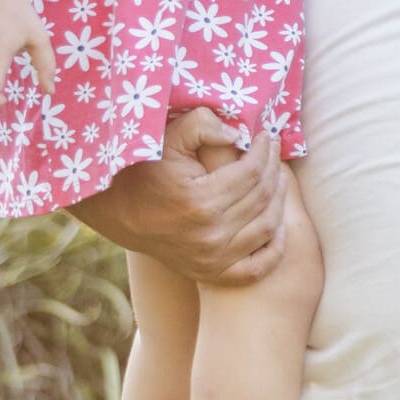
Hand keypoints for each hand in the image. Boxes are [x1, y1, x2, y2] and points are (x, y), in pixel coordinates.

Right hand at [68, 111, 290, 284]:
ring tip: (277, 178)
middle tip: (275, 152)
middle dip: (274, 169)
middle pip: (262, 198)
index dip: (265, 151)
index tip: (267, 136)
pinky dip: (274, 249)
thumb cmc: (146, 169)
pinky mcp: (211, 274)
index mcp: (201, 201)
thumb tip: (239, 134)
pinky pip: (257, 268)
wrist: (121, 213)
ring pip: (266, 228)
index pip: (252, 172)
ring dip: (279, 201)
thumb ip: (202, 125)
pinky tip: (277, 224)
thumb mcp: (168, 138)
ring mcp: (212, 259)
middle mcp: (210, 235)